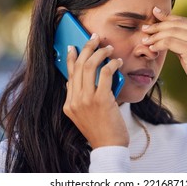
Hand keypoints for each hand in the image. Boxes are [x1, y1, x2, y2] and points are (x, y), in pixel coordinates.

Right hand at [63, 33, 128, 148]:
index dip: (70, 58)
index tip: (73, 46)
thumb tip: (73, 81)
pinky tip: (118, 61)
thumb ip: (77, 98)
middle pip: (78, 66)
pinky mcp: (101, 100)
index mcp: (68, 104)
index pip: (68, 75)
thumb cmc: (100, 130)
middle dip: (86, 48)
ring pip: (89, 66)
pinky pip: (106, 74)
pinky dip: (112, 64)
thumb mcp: (82, 115)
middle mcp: (74, 101)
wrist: (109, 147)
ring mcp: (86, 100)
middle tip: (95, 38)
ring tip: (108, 47)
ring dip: (100, 53)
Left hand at [142, 7, 186, 99]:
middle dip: (159, 26)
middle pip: (178, 25)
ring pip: (173, 33)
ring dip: (156, 36)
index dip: (167, 17)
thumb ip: (183, 37)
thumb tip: (163, 22)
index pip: (185, 20)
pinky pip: (171, 43)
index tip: (154, 14)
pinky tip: (152, 48)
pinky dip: (159, 44)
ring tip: (146, 40)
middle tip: (145, 29)